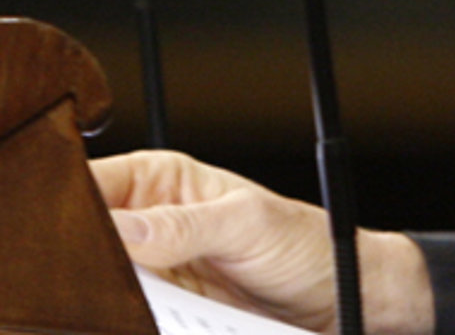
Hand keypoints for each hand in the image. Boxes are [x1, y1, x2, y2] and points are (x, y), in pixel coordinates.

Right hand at [91, 150, 433, 334]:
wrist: (335, 295)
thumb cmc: (302, 240)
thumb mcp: (247, 222)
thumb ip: (185, 224)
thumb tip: (124, 228)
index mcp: (161, 179)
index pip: (95, 184)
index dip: (74, 208)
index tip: (79, 236)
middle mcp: (148, 225)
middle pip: (89, 242)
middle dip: (88, 263)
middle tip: (108, 280)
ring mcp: (150, 275)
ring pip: (101, 288)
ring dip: (107, 301)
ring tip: (143, 301)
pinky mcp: (160, 313)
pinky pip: (130, 317)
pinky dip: (129, 320)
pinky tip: (149, 319)